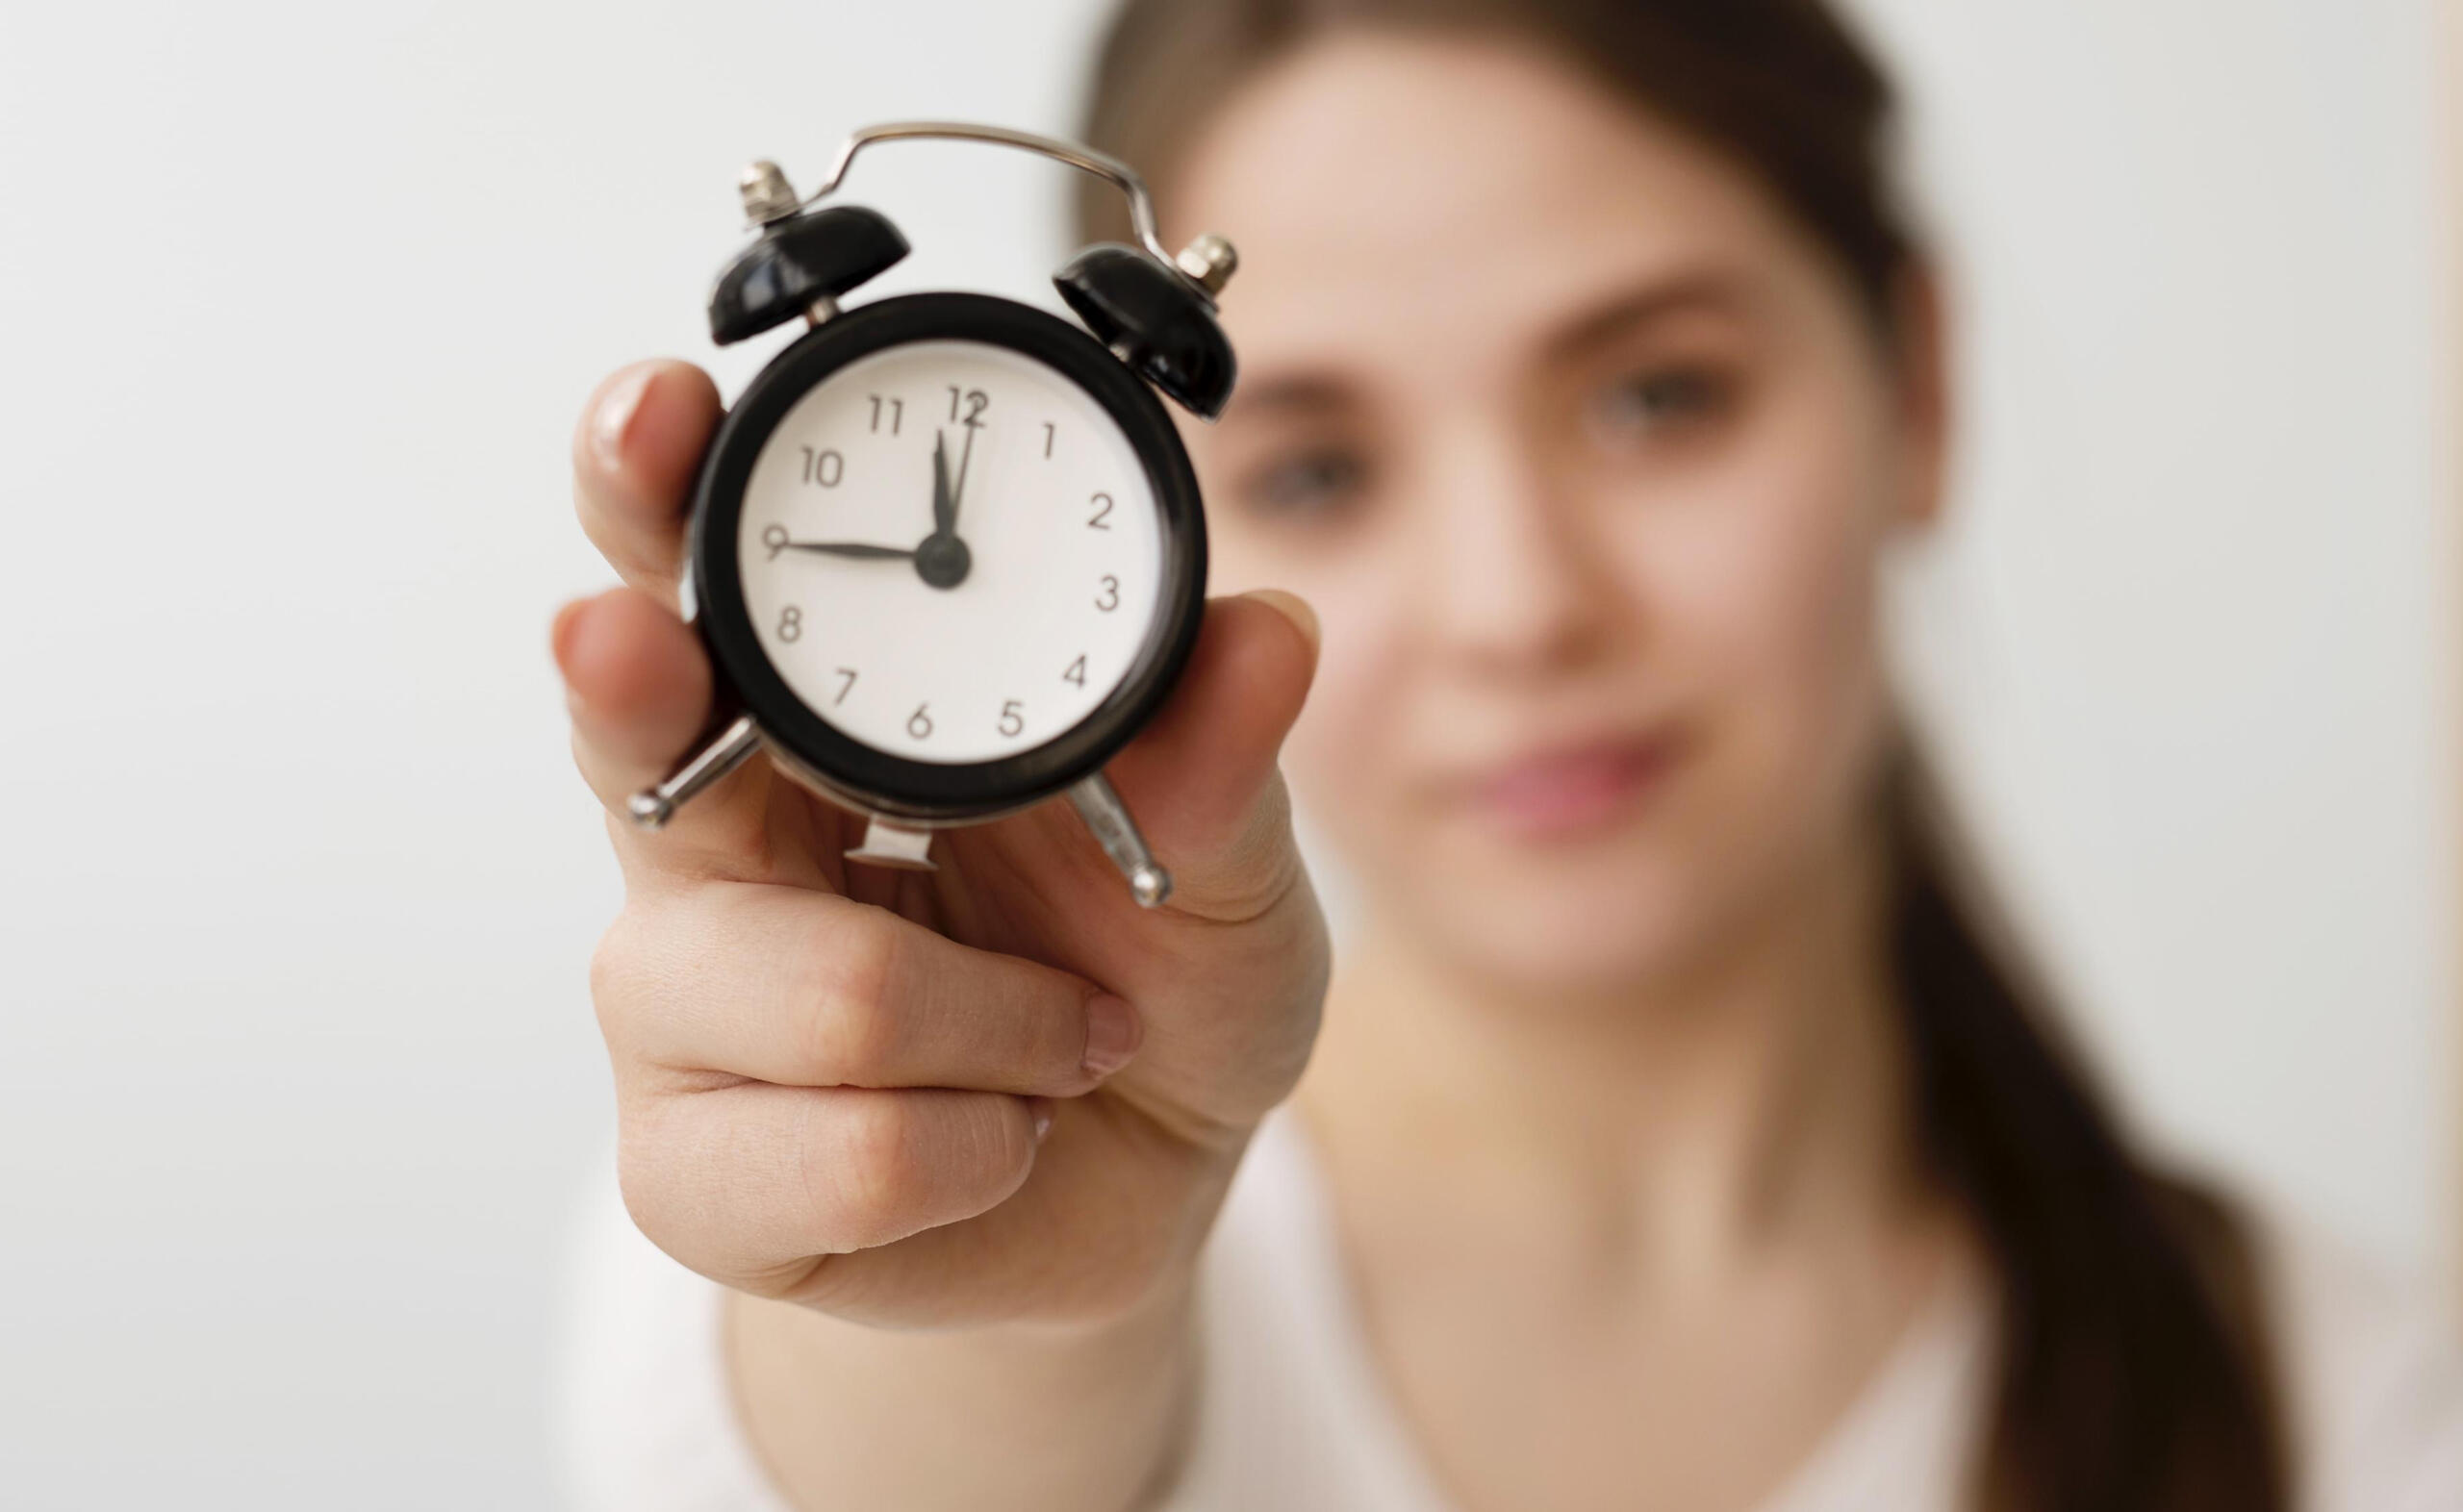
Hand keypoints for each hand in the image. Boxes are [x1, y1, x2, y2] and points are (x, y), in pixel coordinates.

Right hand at [560, 360, 1328, 1331]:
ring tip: (1070, 1032)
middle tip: (624, 633)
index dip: (659, 490)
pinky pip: (847, 1152)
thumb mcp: (1224, 863)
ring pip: (812, 985)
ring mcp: (684, 1008)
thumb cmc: (1155, 982)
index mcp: (827, 720)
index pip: (707, 576)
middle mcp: (723, 841)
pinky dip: (982, 1145)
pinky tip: (1005, 1134)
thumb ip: (1217, 763)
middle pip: (621, 720)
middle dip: (626, 672)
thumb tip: (1265, 634)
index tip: (664, 412)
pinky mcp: (690, 1172)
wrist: (1141, 1184)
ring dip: (1002, 1020)